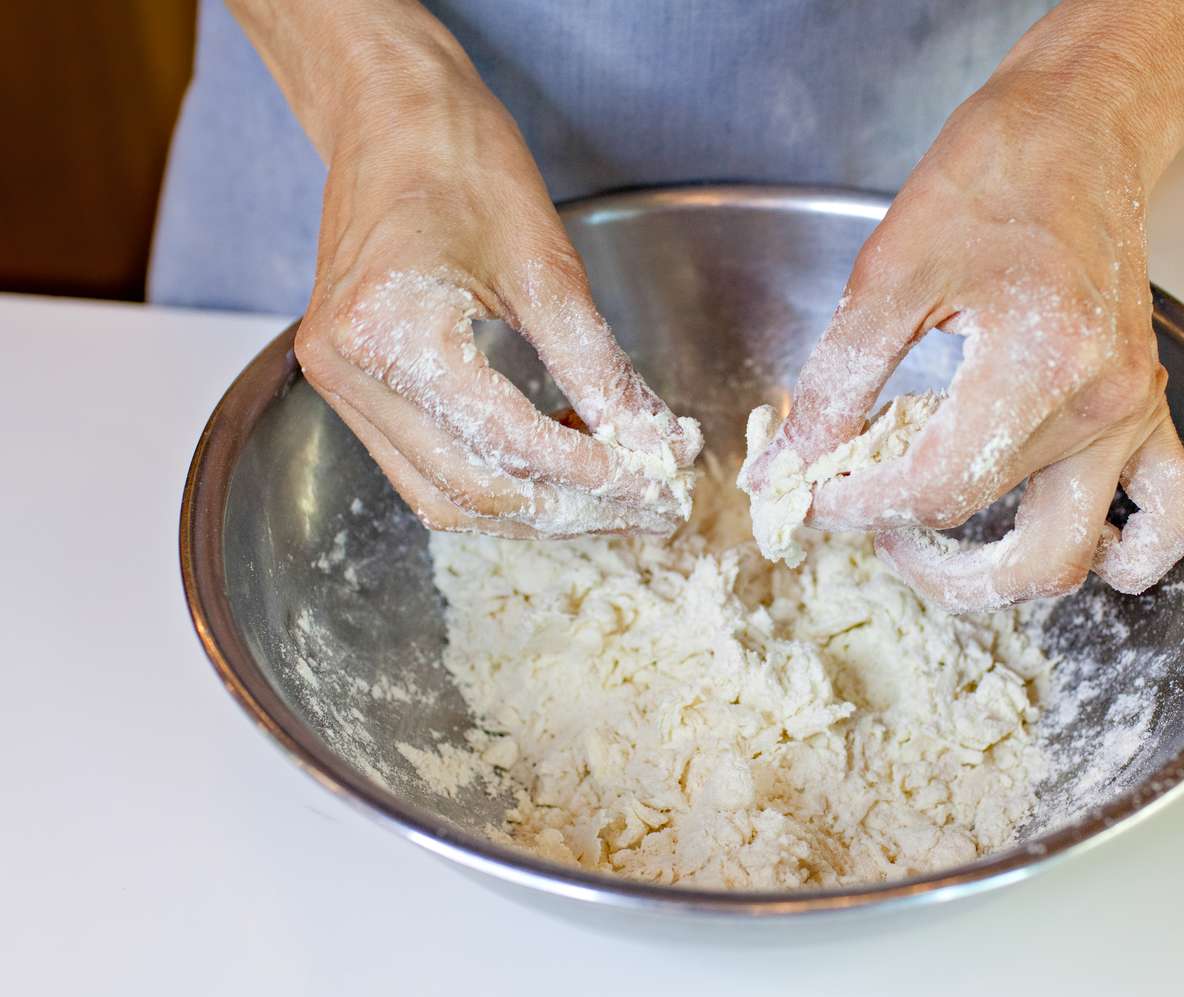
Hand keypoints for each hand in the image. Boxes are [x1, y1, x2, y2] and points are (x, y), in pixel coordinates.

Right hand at [235, 1, 700, 537]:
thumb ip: (600, 369)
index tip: (660, 489)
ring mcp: (337, 384)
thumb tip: (657, 446)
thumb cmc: (461, 162)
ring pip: (444, 496)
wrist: (389, 112)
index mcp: (390, 332)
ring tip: (612, 492)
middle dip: (572, 510)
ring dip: (533, 509)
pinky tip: (557, 462)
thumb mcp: (548, 268)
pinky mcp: (350, 385)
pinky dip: (494, 478)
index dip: (595, 477)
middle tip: (650, 509)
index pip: (509, 443)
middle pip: (474, 489)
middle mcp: (347, 372)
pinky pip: (424, 468)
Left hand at [744, 81, 1183, 610]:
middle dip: (920, 556)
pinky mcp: (1149, 408)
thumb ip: (836, 382)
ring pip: (1075, 554)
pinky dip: (1121, 553)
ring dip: (997, 573)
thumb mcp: (887, 271)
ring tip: (930, 532)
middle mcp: (1105, 405)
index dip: (856, 505)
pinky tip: (1052, 529)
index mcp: (1041, 366)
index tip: (809, 488)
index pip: (937, 492)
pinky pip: (1171, 518)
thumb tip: (786, 466)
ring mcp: (1137, 414)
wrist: (1074, 131)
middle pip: (1008, 543)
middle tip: (863, 518)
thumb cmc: (987, 180)